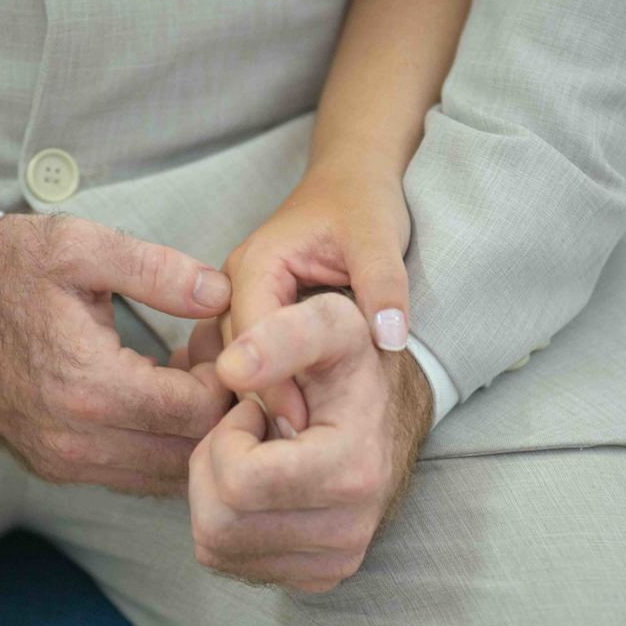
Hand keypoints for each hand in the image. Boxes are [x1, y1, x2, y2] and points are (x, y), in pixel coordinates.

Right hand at [0, 213, 233, 495]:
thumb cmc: (9, 268)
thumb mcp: (81, 247)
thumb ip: (157, 270)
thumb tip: (219, 296)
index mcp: (89, 384)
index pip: (197, 412)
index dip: (228, 380)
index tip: (219, 342)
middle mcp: (76, 439)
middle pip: (188, 454)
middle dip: (216, 413)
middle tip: (213, 364)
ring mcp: (62, 461)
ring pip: (163, 476)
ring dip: (190, 436)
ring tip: (186, 380)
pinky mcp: (53, 467)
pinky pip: (130, 477)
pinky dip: (158, 448)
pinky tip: (156, 400)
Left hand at [188, 293, 431, 591]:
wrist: (386, 407)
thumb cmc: (349, 361)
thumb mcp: (328, 322)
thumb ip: (282, 332)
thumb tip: (230, 369)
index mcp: (354, 471)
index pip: (239, 482)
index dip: (227, 436)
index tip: (254, 407)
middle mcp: (348, 530)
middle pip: (219, 521)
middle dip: (213, 464)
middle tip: (245, 429)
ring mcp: (333, 562)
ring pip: (215, 545)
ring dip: (216, 490)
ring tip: (253, 452)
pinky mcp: (314, 577)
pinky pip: (228, 561)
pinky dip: (226, 518)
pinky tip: (257, 482)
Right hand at [222, 158, 411, 432]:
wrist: (352, 180)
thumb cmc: (362, 203)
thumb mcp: (378, 236)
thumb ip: (384, 285)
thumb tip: (391, 340)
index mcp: (255, 265)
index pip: (254, 336)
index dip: (274, 382)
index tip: (303, 425)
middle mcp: (233, 284)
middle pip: (236, 355)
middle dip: (263, 398)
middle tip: (300, 445)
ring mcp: (238, 301)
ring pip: (236, 362)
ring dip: (259, 397)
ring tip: (294, 440)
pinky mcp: (252, 314)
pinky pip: (247, 358)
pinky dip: (263, 386)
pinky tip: (292, 416)